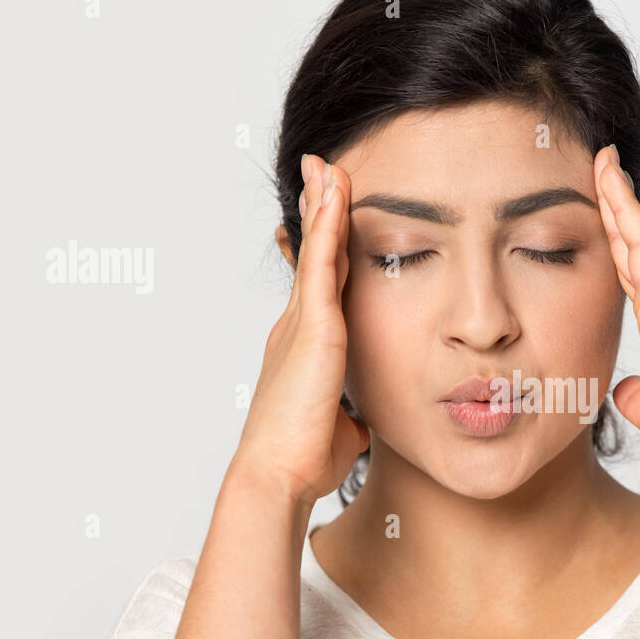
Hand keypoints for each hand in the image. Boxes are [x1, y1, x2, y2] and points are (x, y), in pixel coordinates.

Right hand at [231, 154, 368, 505]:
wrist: (279, 474)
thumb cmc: (303, 460)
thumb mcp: (339, 430)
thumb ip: (350, 416)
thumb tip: (360, 424)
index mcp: (304, 349)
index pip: (318, 288)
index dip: (320, 250)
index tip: (320, 219)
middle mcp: (296, 328)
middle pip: (313, 256)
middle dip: (316, 213)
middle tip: (319, 172)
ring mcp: (301, 324)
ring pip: (316, 250)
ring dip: (322, 205)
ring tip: (326, 165)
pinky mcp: (314, 328)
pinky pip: (322, 264)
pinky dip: (328, 225)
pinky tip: (334, 193)